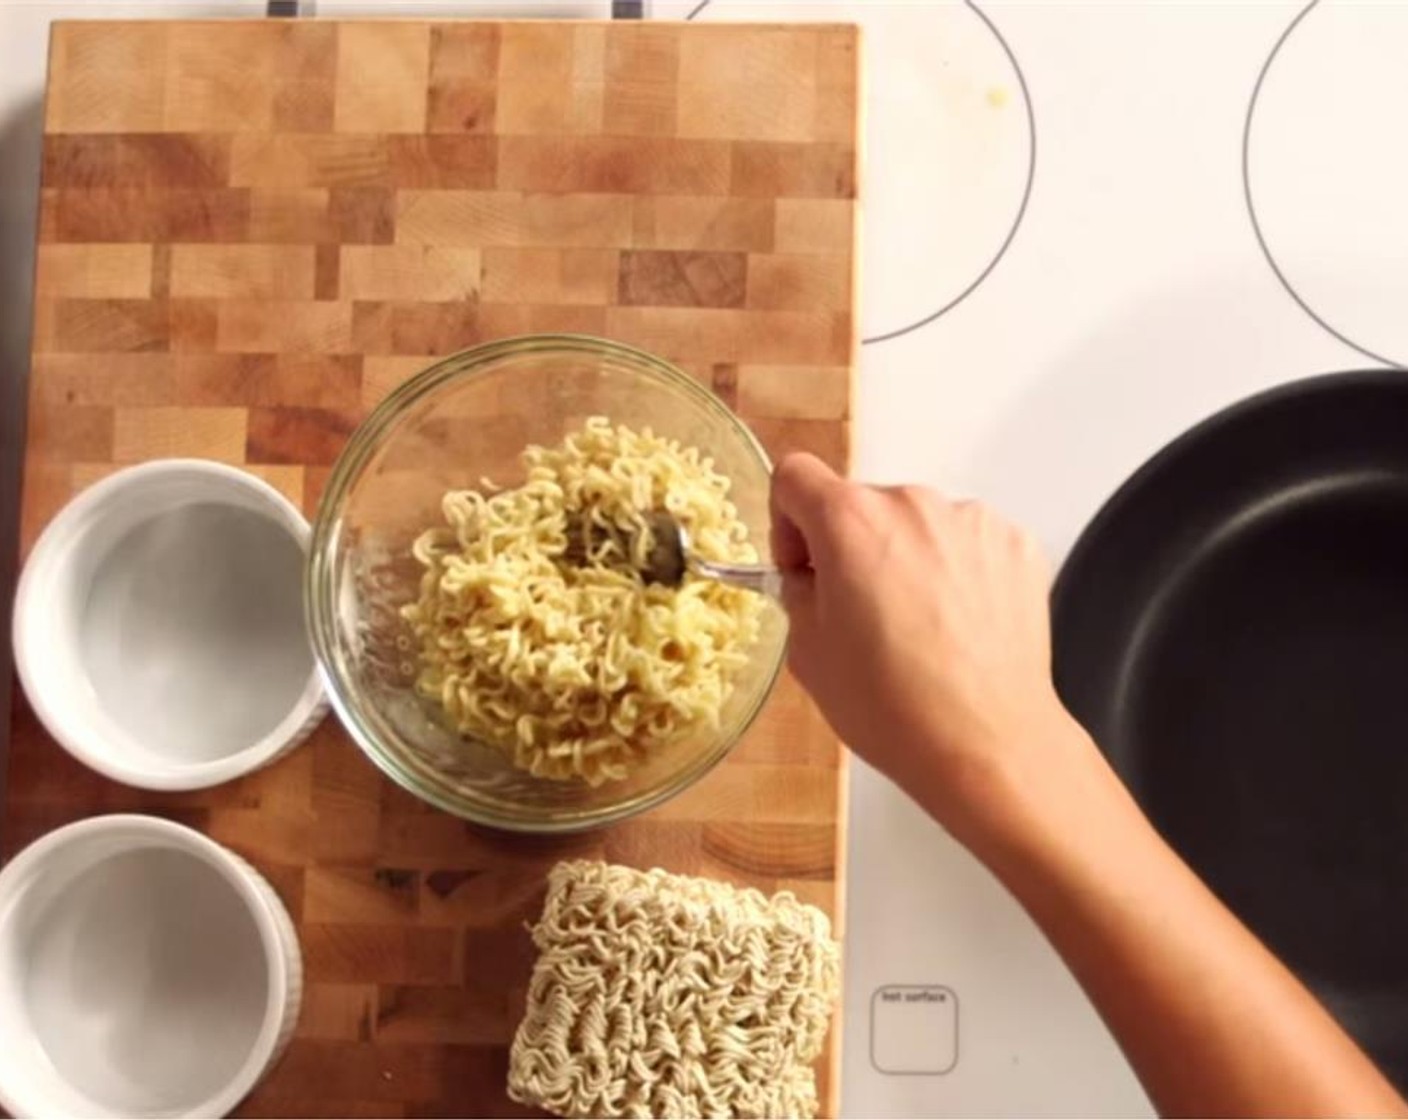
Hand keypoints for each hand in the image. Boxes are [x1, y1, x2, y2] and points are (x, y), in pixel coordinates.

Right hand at [770, 453, 1106, 853]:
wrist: (985, 743)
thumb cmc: (895, 707)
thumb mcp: (808, 652)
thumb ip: (797, 590)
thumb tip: (809, 574)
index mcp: (850, 521)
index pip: (795, 476)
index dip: (787, 523)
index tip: (803, 565)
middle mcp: (912, 504)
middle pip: (861, 504)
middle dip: (852, 548)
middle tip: (861, 616)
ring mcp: (970, 521)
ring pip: (917, 525)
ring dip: (907, 558)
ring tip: (918, 628)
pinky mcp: (1014, 544)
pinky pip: (965, 543)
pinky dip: (955, 572)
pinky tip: (955, 626)